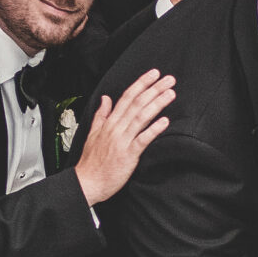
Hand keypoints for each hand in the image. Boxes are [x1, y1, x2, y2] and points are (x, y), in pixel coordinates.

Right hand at [72, 70, 175, 204]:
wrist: (87, 182)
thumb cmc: (91, 162)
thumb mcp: (92, 133)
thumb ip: (101, 115)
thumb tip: (105, 99)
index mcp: (109, 123)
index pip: (126, 97)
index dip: (141, 84)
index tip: (153, 74)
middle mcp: (116, 128)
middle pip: (137, 103)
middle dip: (154, 89)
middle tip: (169, 79)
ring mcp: (122, 141)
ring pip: (141, 117)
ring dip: (157, 104)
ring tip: (170, 93)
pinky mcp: (128, 155)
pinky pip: (142, 139)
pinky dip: (154, 129)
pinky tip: (165, 121)